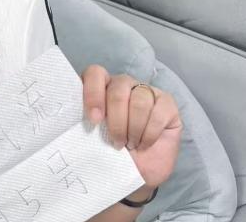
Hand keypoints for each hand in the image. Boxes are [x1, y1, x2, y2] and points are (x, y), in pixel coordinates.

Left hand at [81, 65, 182, 188]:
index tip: (94, 120)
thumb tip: (79, 124)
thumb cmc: (114, 154)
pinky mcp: (166, 102)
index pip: (95, 73)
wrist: (140, 172)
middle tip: (117, 143)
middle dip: (117, 122)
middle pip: (118, 90)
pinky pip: (158, 112)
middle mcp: (123, 84)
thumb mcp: (96, 141)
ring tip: (131, 144)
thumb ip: (88, 125)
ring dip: (134, 130)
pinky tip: (145, 143)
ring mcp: (146, 90)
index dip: (93, 94)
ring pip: (139, 101)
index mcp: (101, 87)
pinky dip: (150, 133)